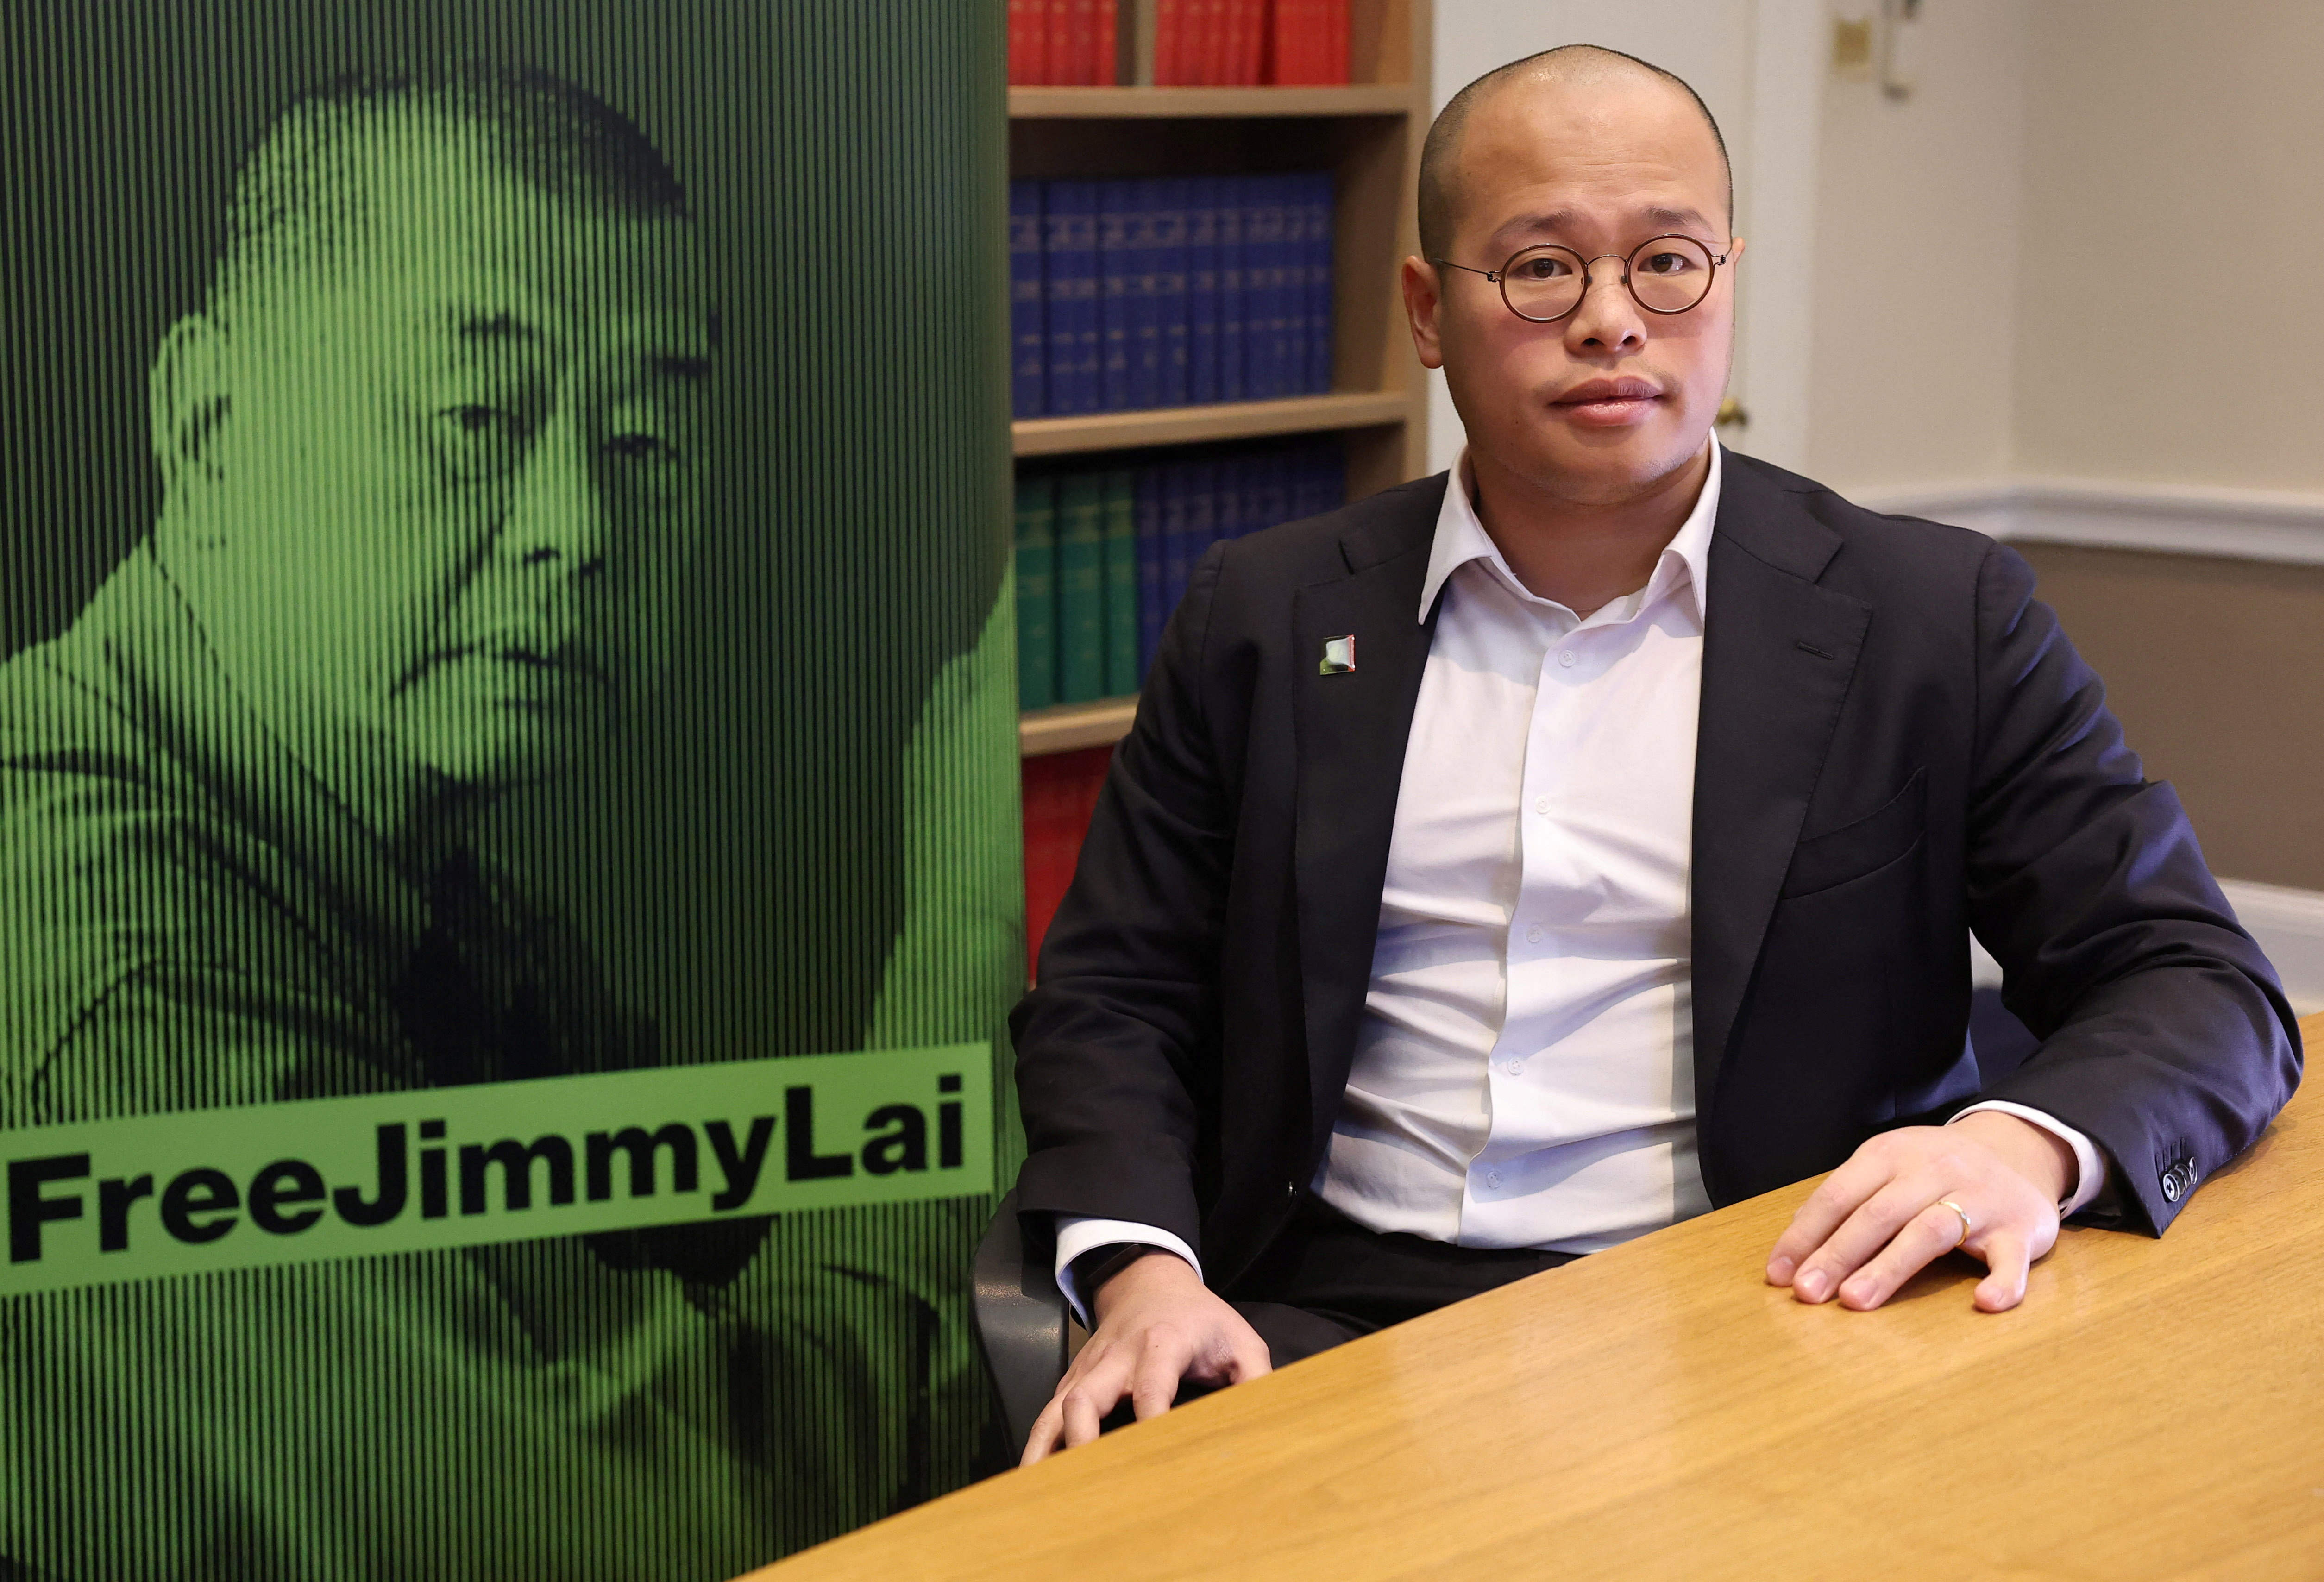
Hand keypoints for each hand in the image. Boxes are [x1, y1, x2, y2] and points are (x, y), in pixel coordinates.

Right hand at [1019, 1251, 1269, 1465]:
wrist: (1150, 1282)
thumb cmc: (1201, 1319)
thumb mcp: (1240, 1339)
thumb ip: (1256, 1379)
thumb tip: (1266, 1422)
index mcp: (1162, 1345)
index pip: (1151, 1387)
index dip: (1150, 1421)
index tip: (1151, 1459)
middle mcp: (1117, 1358)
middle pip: (1085, 1398)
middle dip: (1080, 1440)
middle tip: (1084, 1486)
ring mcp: (1088, 1369)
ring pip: (1056, 1408)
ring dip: (1045, 1450)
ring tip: (1037, 1494)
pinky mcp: (1073, 1379)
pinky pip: (1048, 1412)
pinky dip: (1038, 1445)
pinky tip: (1031, 1478)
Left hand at [1765, 1112, 2075, 1313]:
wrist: (2018, 1153)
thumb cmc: (1934, 1172)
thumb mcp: (1886, 1169)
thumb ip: (1846, 1201)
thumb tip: (1796, 1246)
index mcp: (1890, 1154)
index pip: (1839, 1195)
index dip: (1806, 1235)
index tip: (1779, 1274)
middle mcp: (1933, 1170)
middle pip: (1878, 1214)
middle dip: (1837, 1255)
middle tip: (1807, 1293)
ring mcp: (1980, 1198)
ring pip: (1930, 1231)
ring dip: (1890, 1267)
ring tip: (1856, 1300)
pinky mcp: (2020, 1227)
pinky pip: (2012, 1256)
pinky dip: (2002, 1281)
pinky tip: (1984, 1303)